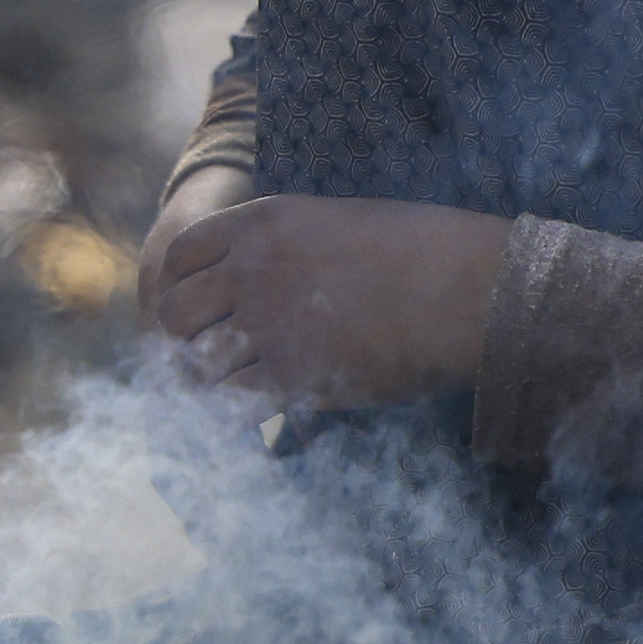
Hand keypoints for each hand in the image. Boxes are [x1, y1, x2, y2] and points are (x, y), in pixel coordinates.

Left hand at [151, 195, 502, 408]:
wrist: (469, 290)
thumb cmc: (422, 252)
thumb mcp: (337, 222)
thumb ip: (286, 245)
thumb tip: (260, 273)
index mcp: (262, 223)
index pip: (180, 255)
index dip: (180, 286)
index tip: (197, 310)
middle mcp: (252, 270)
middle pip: (173, 315)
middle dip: (185, 341)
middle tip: (209, 360)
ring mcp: (268, 325)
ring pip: (196, 365)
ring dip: (208, 384)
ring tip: (228, 396)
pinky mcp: (293, 377)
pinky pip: (232, 404)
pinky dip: (233, 417)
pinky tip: (252, 421)